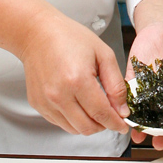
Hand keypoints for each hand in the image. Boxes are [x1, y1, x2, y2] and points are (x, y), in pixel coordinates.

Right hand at [18, 12, 129, 136]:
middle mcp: (59, 95)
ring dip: (89, 124)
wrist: (38, 34)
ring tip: (96, 108)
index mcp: (77, 80)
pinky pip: (60, 123)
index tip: (123, 125)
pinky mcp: (38, 105)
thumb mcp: (103, 54)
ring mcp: (46, 102)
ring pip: (74, 129)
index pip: (101, 114)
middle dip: (104, 125)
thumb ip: (115, 84)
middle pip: (88, 127)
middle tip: (112, 115)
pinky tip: (79, 104)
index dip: (116, 123)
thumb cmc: (70, 38)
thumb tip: (122, 109)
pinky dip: (74, 119)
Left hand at [126, 21, 162, 149]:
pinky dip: (126, 108)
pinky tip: (125, 117)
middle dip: (161, 133)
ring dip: (142, 126)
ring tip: (139, 135)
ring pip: (146, 113)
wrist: (161, 25)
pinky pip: (129, 98)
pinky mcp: (135, 82)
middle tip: (157, 143)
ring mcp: (151, 90)